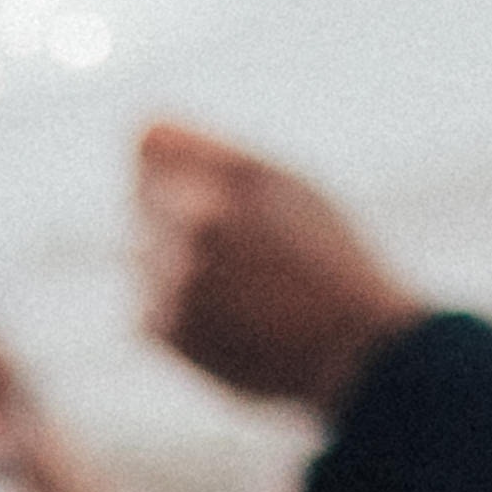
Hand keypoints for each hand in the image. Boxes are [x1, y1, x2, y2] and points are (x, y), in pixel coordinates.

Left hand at [130, 123, 421, 411]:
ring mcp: (174, 276)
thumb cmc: (328, 263)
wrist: (354, 353)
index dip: (165, 159)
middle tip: (228, 245)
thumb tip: (143, 138)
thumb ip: (218, 158)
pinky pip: (142, 301)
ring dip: (167, 262)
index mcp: (236, 177)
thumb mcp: (292, 188)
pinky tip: (222, 319)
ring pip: (136, 250)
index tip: (185, 176)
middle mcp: (199, 220)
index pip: (148, 139)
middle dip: (168, 210)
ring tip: (232, 286)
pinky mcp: (162, 326)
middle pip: (139, 194)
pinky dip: (171, 309)